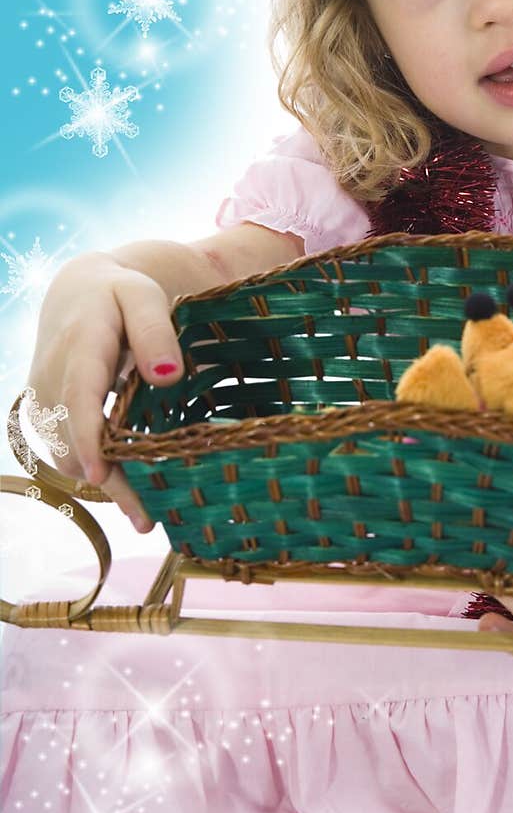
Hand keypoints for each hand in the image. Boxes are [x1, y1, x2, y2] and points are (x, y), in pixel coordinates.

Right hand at [24, 252, 184, 533]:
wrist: (79, 293)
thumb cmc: (121, 295)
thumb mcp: (143, 298)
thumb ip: (155, 333)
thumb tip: (168, 377)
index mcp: (79, 347)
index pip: (79, 397)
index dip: (87, 439)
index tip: (101, 477)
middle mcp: (52, 379)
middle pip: (73, 440)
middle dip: (109, 482)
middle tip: (147, 520)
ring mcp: (44, 399)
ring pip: (66, 454)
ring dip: (103, 484)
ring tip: (145, 514)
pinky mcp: (46, 415)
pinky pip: (64, 451)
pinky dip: (94, 471)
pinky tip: (128, 491)